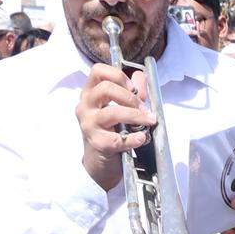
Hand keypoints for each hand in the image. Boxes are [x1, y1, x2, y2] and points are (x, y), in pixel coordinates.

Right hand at [76, 62, 154, 192]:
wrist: (100, 162)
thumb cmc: (111, 131)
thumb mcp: (121, 107)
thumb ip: (133, 91)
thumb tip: (141, 75)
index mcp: (90, 93)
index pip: (98, 71)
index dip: (118, 75)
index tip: (132, 88)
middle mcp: (85, 106)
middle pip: (106, 89)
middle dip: (130, 97)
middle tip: (144, 108)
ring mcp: (89, 125)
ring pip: (112, 113)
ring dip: (135, 116)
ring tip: (149, 121)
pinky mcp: (97, 143)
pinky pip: (117, 139)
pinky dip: (133, 138)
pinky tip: (141, 138)